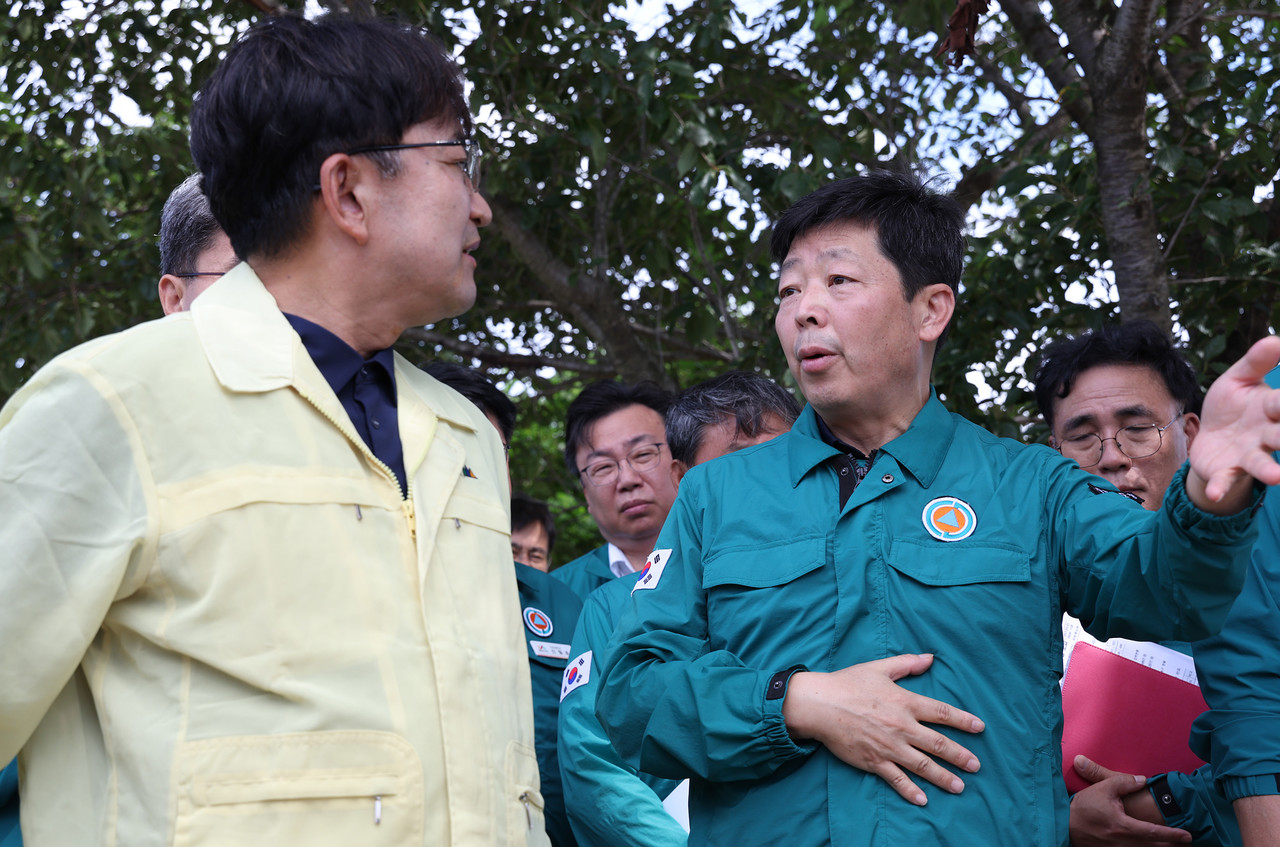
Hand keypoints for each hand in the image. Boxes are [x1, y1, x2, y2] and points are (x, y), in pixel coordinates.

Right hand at [781, 653, 982, 805]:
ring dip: (943, 777)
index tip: (979, 728)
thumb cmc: (848, 683)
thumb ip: (906, 664)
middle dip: (960, 756)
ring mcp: (889, 747)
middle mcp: (902, 727)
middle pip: (938, 744)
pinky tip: (923, 799)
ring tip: (960, 787)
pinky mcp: (874, 761)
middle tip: (976, 766)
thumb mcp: (879, 668)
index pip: (941, 712)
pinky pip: (896, 779)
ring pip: (923, 766)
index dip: (962, 720)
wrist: (820, 704)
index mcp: (905, 703)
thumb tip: (930, 658)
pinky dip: (910, 791)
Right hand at [1069, 756, 1190, 845]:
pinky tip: (1151, 846)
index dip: (1173, 835)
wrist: (1064, 824)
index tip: (1188, 836)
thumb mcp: (1102, 788)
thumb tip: (1143, 780)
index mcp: (1123, 826)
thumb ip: (1124, 782)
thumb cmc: (1083, 806)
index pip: (1154, 832)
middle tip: (1189, 846)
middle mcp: (1123, 842)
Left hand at [1188, 335, 1279, 511]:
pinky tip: (1214, 494)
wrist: (1210, 434)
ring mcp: (1248, 454)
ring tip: (1277, 477)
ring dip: (1269, 471)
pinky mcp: (1227, 470)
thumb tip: (1276, 339)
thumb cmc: (1232, 404)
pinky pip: (1225, 480)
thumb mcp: (1238, 379)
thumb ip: (1255, 362)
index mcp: (1270, 409)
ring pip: (1262, 463)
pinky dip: (1220, 487)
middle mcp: (1266, 434)